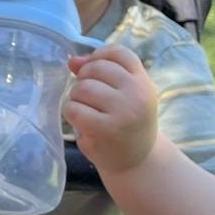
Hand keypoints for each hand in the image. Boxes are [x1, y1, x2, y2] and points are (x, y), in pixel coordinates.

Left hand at [64, 44, 157, 174]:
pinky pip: (73, 109)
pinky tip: (81, 123)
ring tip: (86, 110)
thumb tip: (72, 60)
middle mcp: (137, 94)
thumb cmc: (126, 122)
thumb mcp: (123, 94)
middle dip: (84, 80)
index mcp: (143, 82)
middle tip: (90, 99)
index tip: (93, 72)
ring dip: (76, 98)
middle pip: (96, 68)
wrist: (137, 161)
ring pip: (82, 88)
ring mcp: (122, 112)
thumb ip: (100, 72)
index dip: (98, 56)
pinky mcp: (105, 130)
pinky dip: (71, 113)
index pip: (118, 53)